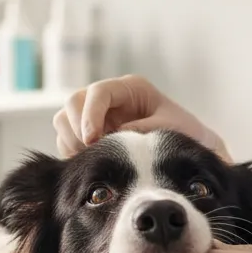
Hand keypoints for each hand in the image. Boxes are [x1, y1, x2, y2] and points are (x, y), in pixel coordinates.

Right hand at [52, 75, 229, 159]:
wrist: (187, 148)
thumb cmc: (183, 134)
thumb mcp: (170, 129)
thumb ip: (143, 130)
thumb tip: (111, 136)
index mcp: (130, 88)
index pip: (98, 91)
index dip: (90, 114)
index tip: (93, 140)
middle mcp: (108, 98)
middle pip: (74, 102)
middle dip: (76, 127)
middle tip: (89, 151)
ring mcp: (96, 115)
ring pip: (64, 119)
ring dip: (71, 140)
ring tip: (89, 158)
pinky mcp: (88, 133)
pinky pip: (66, 139)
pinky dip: (71, 151)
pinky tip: (88, 164)